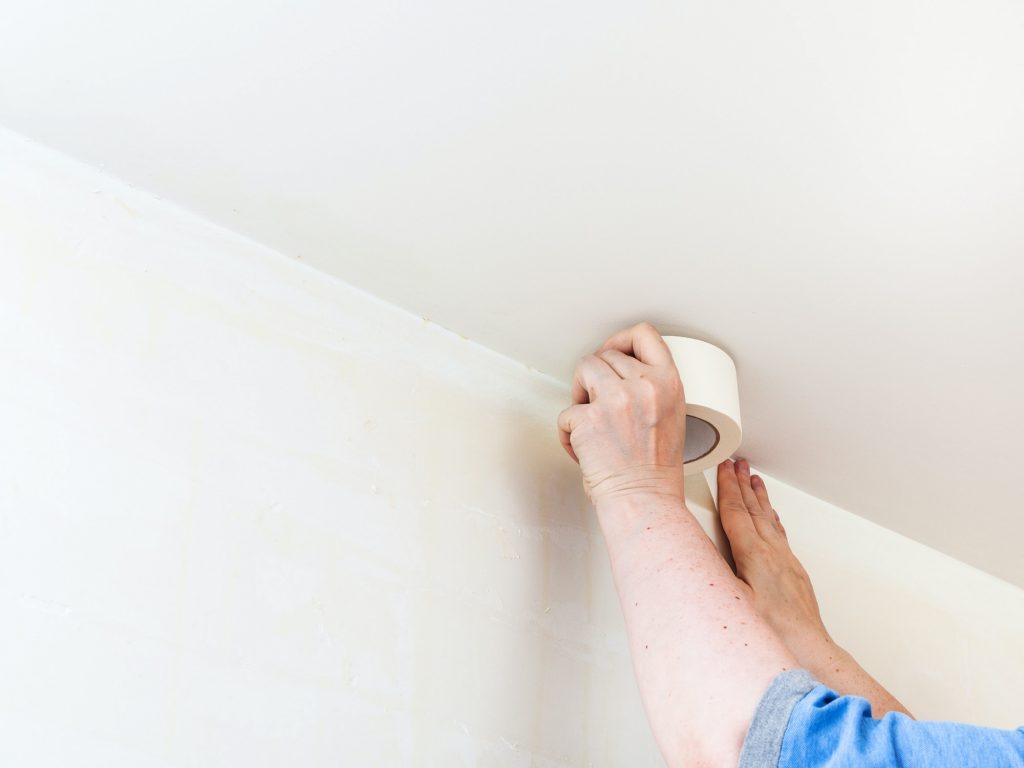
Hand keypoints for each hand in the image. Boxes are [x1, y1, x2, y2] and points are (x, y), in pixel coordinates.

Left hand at [557, 322, 686, 505]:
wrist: (645, 501)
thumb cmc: (656, 472)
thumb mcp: (672, 416)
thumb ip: (653, 388)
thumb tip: (619, 371)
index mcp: (669, 383)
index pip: (645, 334)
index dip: (622, 339)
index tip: (612, 350)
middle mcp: (644, 385)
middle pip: (606, 354)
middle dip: (596, 376)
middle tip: (597, 402)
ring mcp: (615, 399)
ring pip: (583, 368)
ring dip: (579, 391)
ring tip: (587, 417)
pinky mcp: (588, 418)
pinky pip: (565, 411)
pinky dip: (566, 431)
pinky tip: (580, 448)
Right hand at [717, 458, 829, 649]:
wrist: (809, 649)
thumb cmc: (772, 633)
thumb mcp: (732, 601)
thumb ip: (713, 573)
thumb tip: (695, 552)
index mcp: (754, 555)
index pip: (736, 512)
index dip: (727, 487)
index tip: (724, 467)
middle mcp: (773, 553)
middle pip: (754, 509)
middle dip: (742, 483)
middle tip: (737, 462)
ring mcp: (786, 561)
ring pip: (769, 519)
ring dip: (759, 496)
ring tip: (754, 478)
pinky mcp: (793, 572)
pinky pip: (780, 534)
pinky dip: (772, 517)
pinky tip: (771, 516)